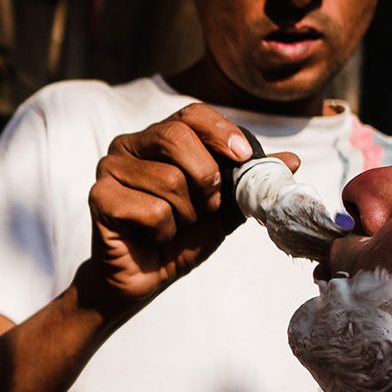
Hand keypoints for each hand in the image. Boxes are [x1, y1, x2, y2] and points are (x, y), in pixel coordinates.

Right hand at [79, 104, 299, 311]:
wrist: (145, 277)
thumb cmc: (179, 237)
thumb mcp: (223, 209)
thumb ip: (249, 183)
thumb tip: (292, 159)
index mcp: (159, 138)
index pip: (191, 114)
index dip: (220, 130)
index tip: (243, 155)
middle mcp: (130, 145)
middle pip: (175, 137)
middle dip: (206, 176)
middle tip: (210, 205)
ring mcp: (110, 168)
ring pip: (168, 179)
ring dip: (185, 214)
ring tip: (175, 226)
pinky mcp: (99, 197)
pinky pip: (150, 209)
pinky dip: (163, 230)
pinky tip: (152, 236)